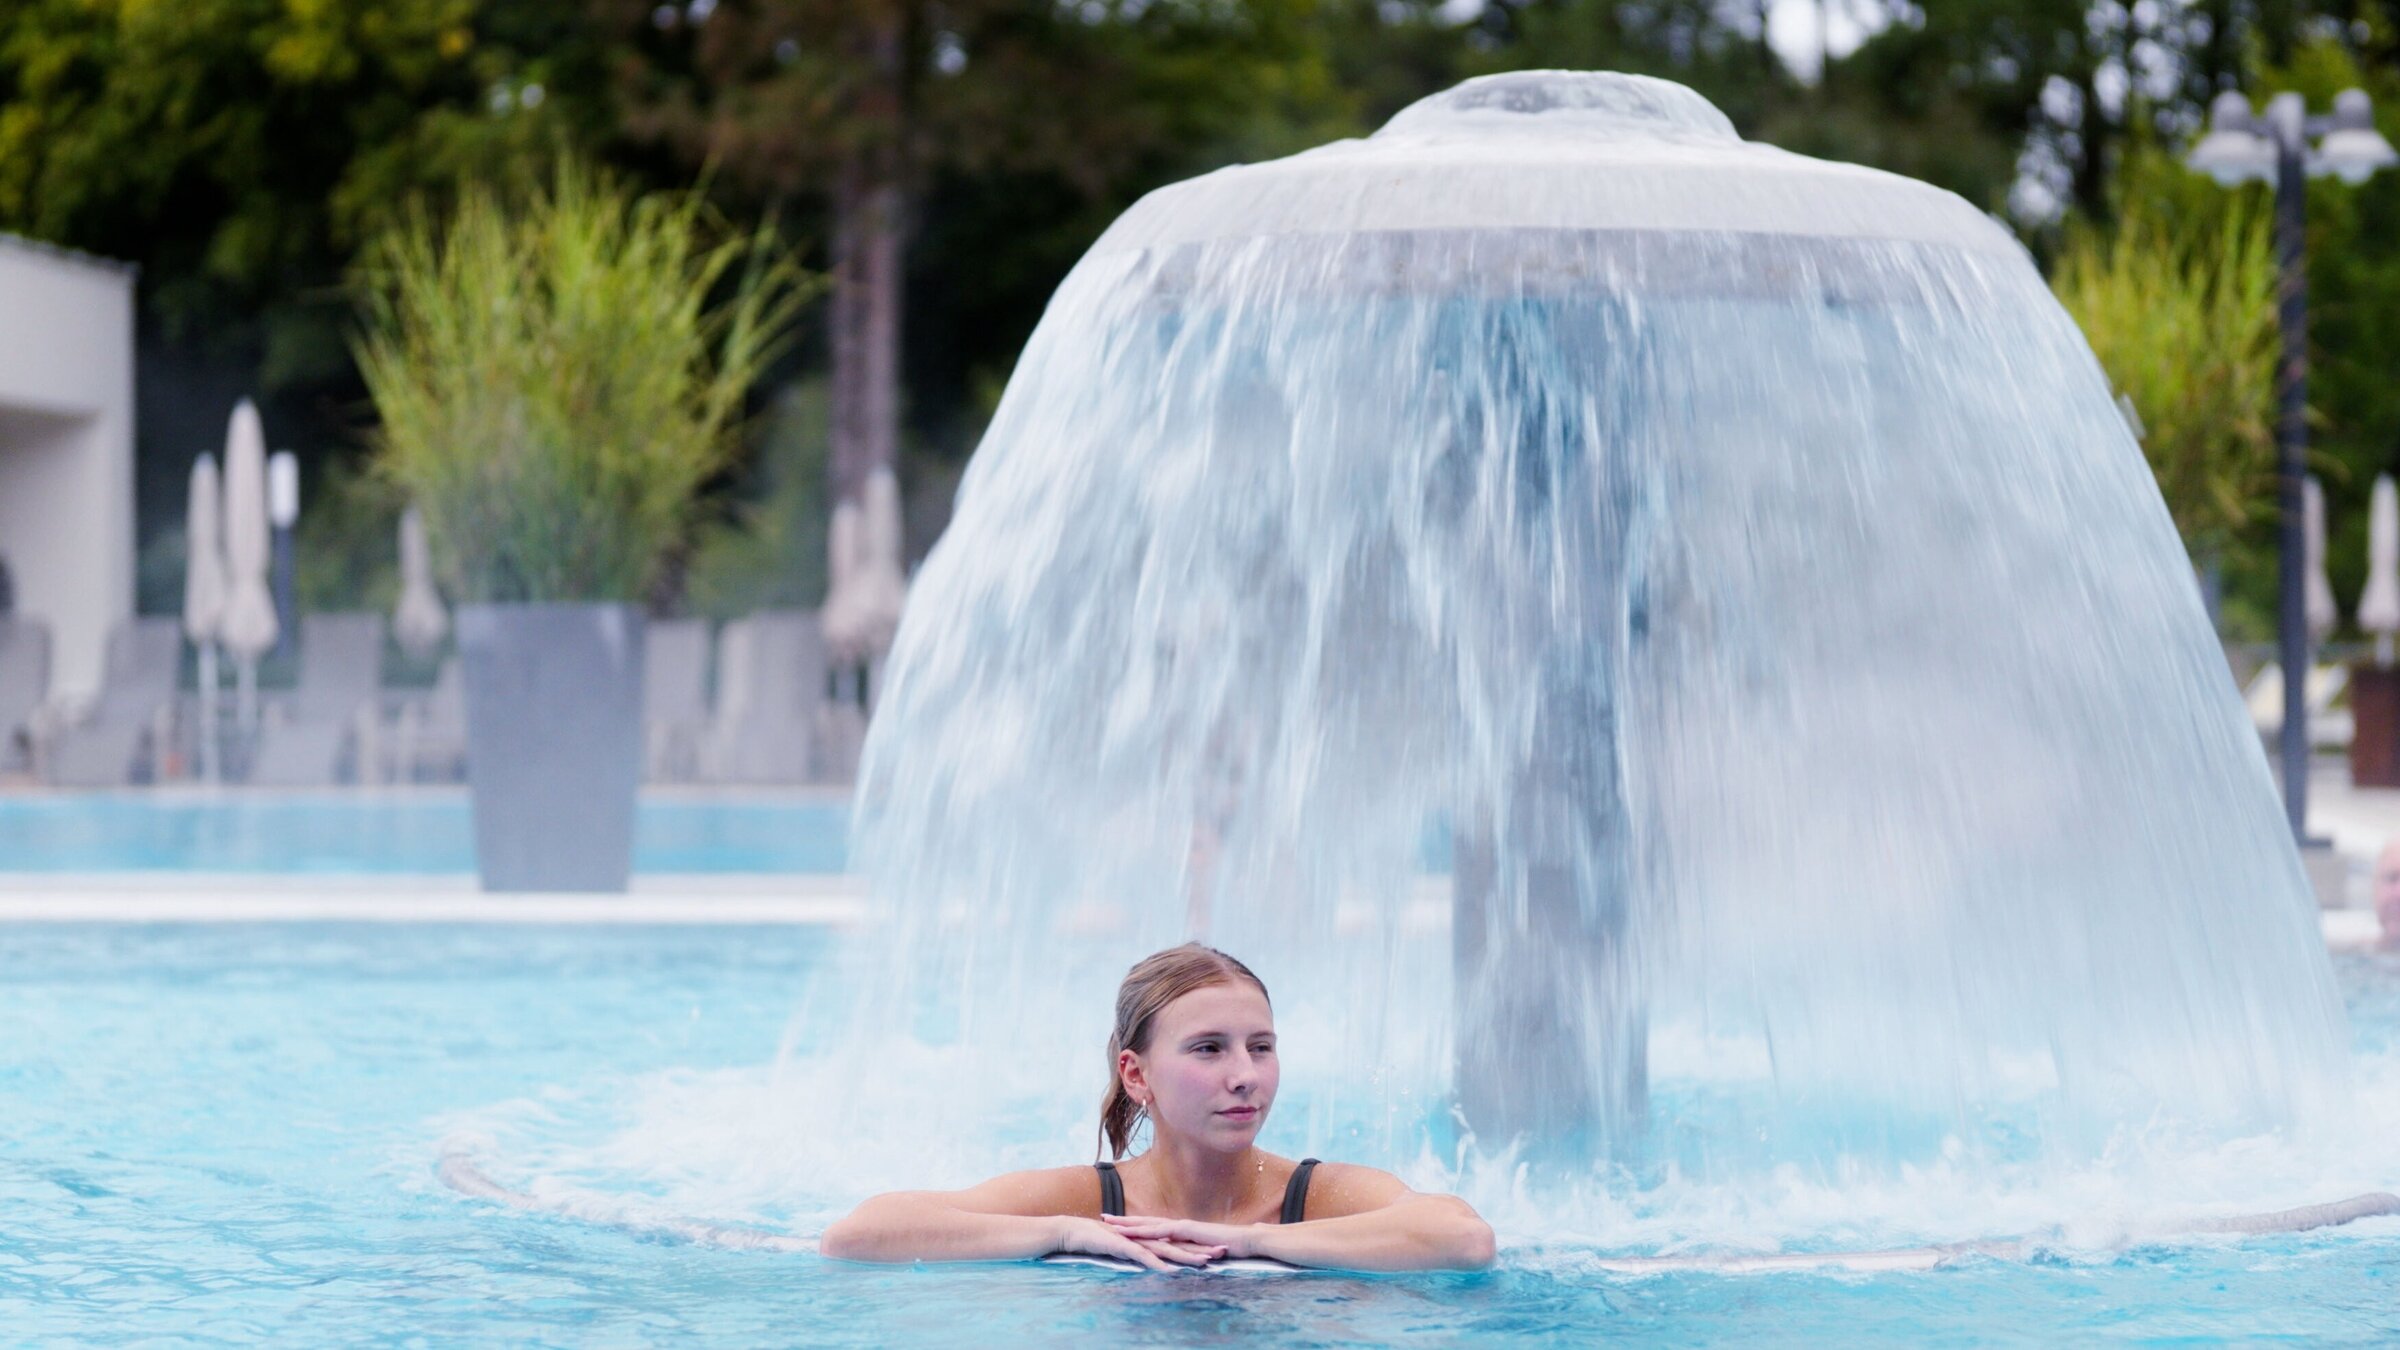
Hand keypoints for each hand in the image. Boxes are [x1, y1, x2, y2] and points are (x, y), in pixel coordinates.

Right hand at [1053, 1217, 1224, 1271]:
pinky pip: (1143, 1256)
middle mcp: (1147, 1237)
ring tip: (1204, 1262)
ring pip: (1166, 1249)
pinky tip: (1168, 1270)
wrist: (1077, 1232)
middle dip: (1201, 1248)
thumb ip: (1143, 1254)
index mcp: (1149, 1238)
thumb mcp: (1127, 1250)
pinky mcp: (1124, 1246)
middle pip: (1179, 1245)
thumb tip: (1157, 1263)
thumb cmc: (1101, 1241)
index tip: (1218, 1251)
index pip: (1179, 1243)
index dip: (1199, 1246)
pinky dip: (1156, 1263)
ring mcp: (1137, 1241)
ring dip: (1185, 1256)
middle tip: (1223, 1253)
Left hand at [1101, 1213, 1259, 1259]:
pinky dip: (1145, 1231)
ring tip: (1109, 1224)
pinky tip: (1132, 1233)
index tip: (1117, 1224)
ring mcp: (1182, 1226)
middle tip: (1103, 1217)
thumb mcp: (1207, 1251)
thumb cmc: (1232, 1247)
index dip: (1135, 1225)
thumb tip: (1187, 1258)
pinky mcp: (1187, 1231)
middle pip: (1146, 1221)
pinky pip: (1162, 1231)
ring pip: (1149, 1224)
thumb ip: (1195, 1252)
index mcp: (1182, 1230)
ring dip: (1128, 1224)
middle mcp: (1179, 1226)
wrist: (1248, 1240)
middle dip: (1124, 1220)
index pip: (1154, 1226)